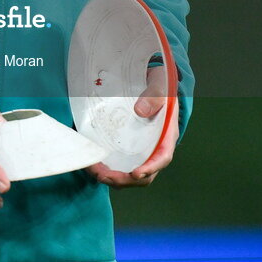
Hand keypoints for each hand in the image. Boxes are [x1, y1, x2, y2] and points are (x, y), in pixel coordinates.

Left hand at [85, 65, 178, 187]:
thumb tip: (139, 111)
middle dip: (126, 179)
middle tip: (106, 176)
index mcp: (166, 135)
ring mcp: (142, 149)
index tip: (135, 173)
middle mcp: (155, 147)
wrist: (151, 82)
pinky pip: (121, 163)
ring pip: (131, 173)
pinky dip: (109, 168)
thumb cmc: (159, 86)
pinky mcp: (129, 146)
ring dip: (115, 178)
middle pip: (145, 173)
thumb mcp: (159, 86)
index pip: (162, 157)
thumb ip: (153, 96)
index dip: (150, 168)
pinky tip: (95, 165)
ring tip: (97, 173)